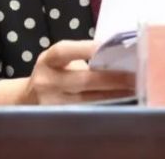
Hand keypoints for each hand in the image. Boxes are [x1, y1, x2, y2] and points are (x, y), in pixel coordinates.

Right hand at [0, 40, 135, 105]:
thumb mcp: (60, 59)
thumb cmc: (54, 72)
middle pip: (83, 80)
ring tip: (133, 88)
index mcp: (47, 60)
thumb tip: (117, 54)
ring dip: (114, 95)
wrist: (28, 98)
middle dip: (112, 78)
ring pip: (88, 100)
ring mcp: (52, 103)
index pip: (63, 52)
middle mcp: (46, 82)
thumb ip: (82, 55)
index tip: (108, 46)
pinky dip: (106, 106)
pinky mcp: (61, 118)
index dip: (84, 49)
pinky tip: (121, 101)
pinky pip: (87, 111)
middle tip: (135, 75)